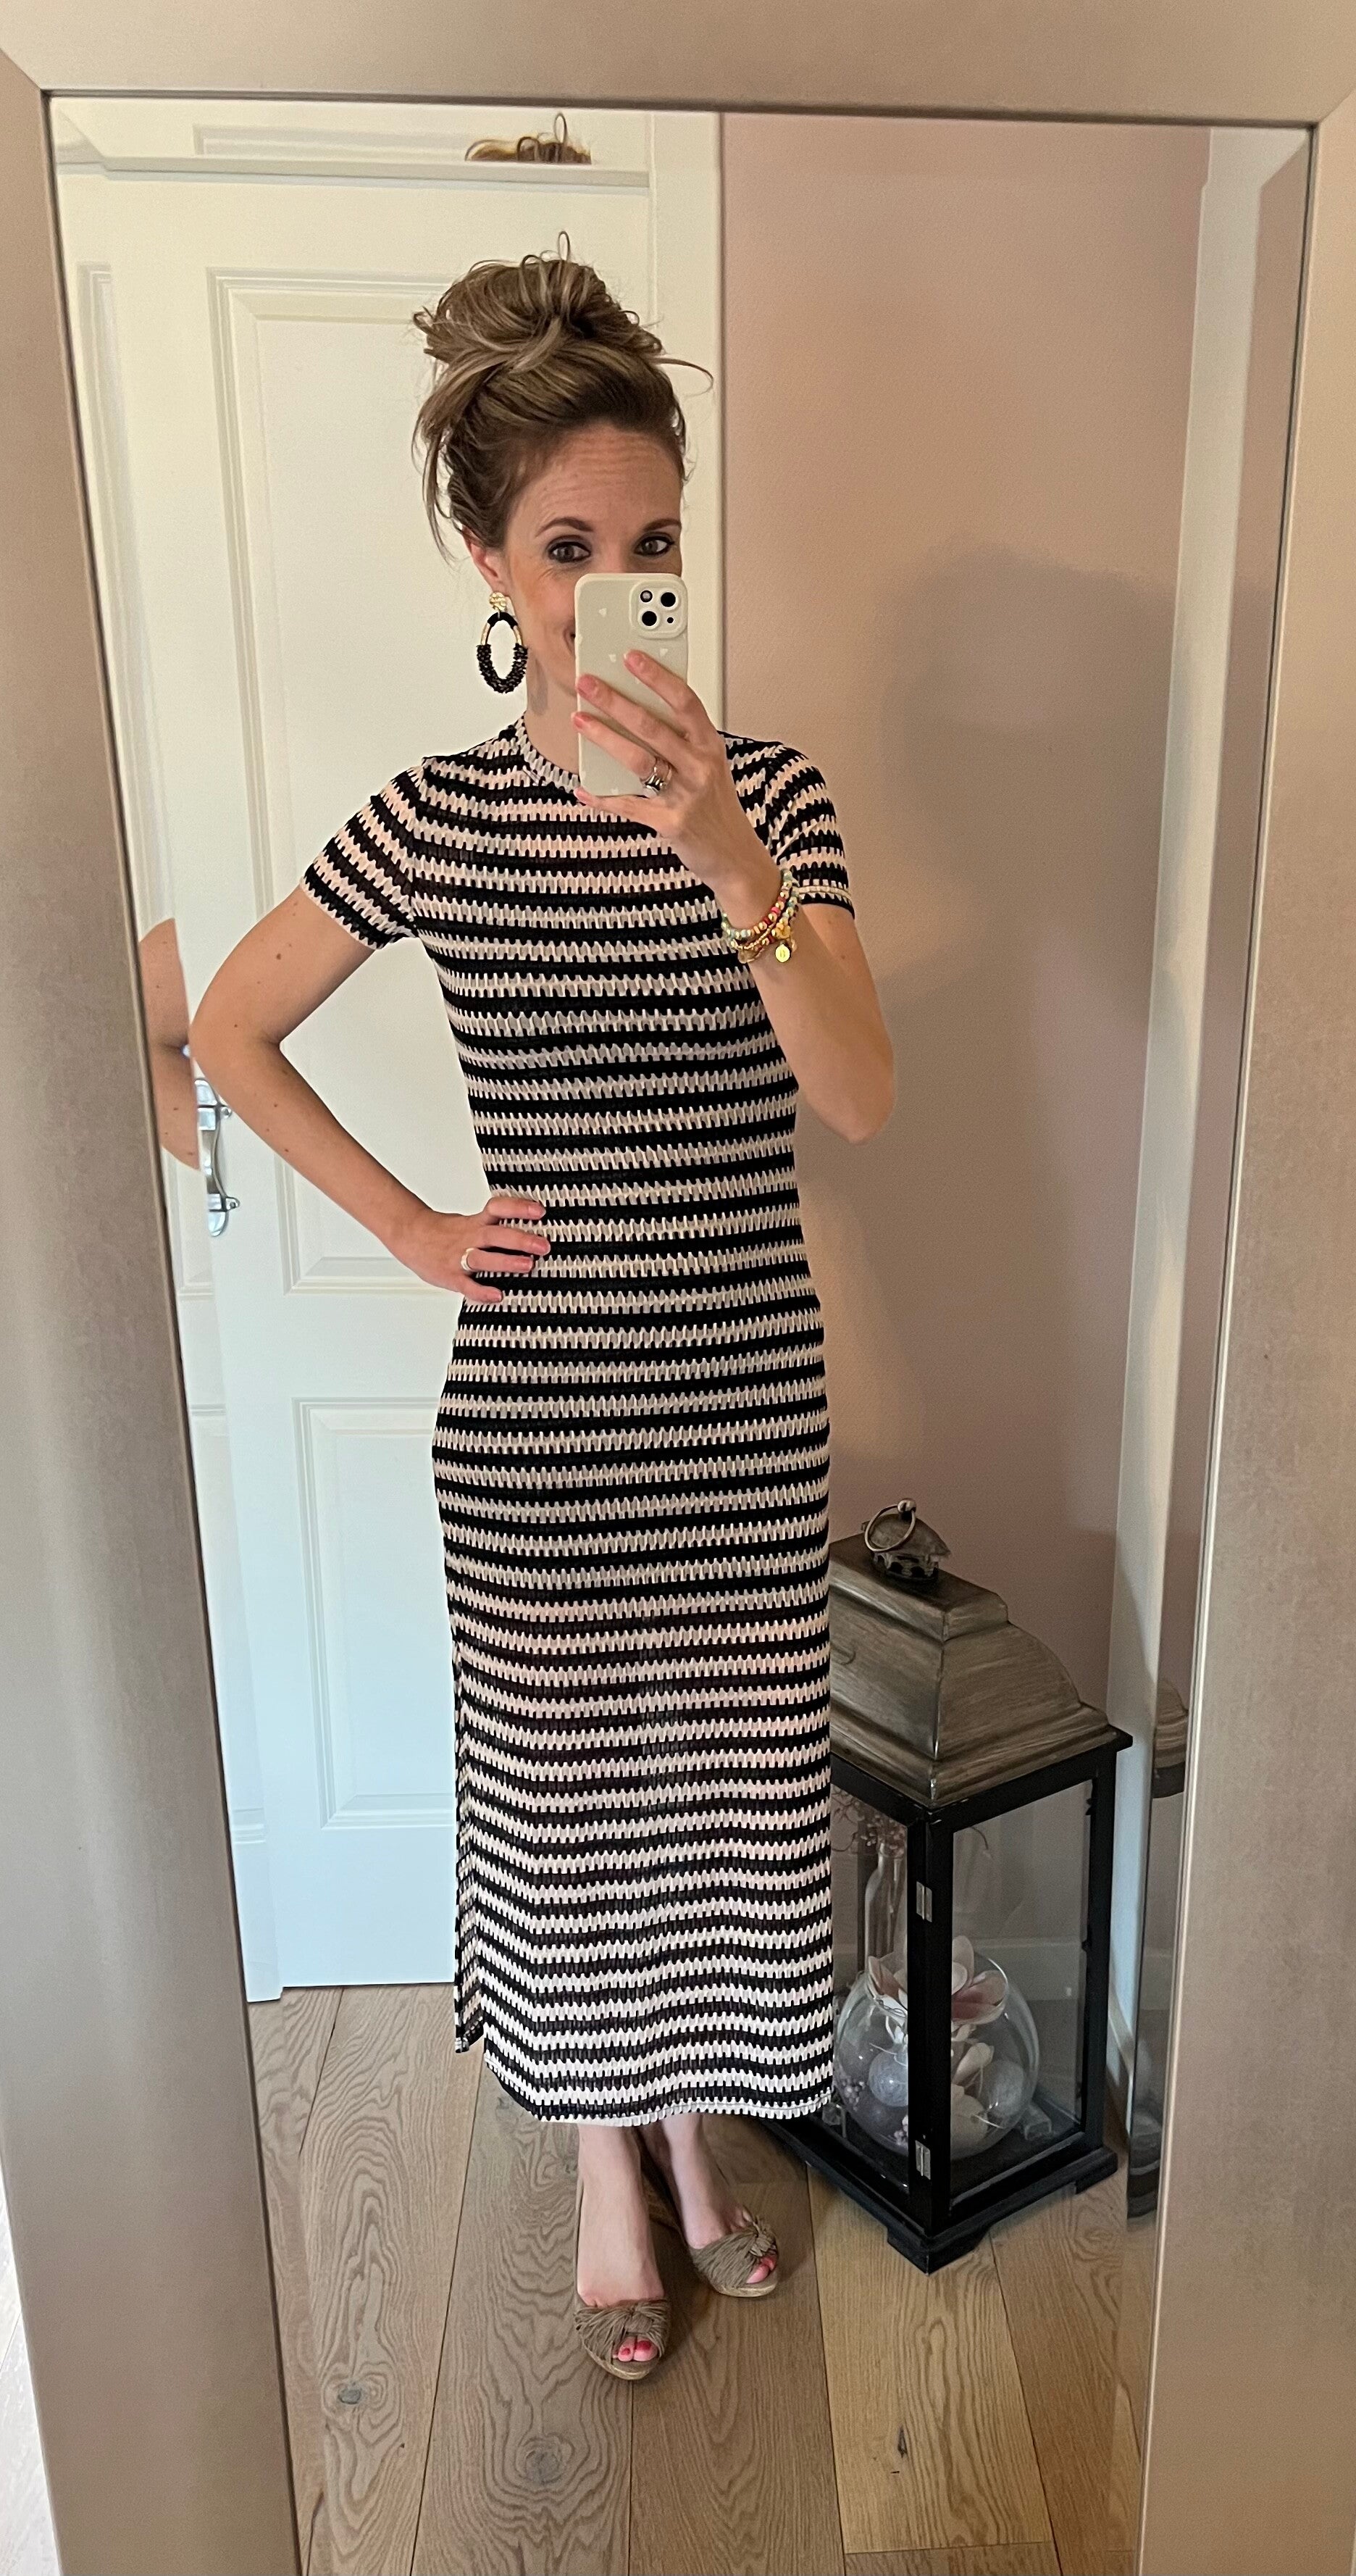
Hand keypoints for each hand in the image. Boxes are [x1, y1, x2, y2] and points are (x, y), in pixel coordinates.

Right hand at [391, 1191, 549, 1302]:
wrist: (408, 1234)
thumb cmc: (442, 1231)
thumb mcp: (469, 1222)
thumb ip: (493, 1226)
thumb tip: (525, 1229)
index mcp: (475, 1223)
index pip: (498, 1208)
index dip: (519, 1208)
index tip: (539, 1211)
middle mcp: (469, 1237)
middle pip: (496, 1235)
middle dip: (521, 1240)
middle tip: (543, 1245)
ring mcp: (459, 1257)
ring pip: (483, 1258)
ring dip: (506, 1261)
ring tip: (527, 1265)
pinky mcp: (450, 1276)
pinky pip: (466, 1285)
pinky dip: (481, 1291)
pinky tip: (496, 1295)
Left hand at [573, 652, 781, 920]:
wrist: (733, 856)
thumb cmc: (716, 808)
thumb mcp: (708, 767)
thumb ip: (681, 741)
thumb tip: (636, 713)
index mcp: (711, 746)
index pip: (685, 701)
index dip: (657, 677)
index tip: (631, 658)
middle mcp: (701, 766)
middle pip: (654, 726)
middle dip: (616, 701)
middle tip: (588, 683)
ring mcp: (687, 795)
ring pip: (638, 760)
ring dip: (604, 738)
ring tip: (579, 721)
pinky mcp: (671, 822)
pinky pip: (629, 805)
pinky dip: (603, 798)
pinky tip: (583, 788)